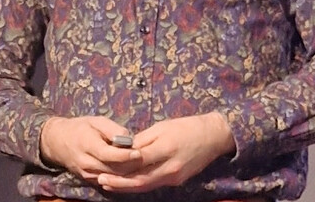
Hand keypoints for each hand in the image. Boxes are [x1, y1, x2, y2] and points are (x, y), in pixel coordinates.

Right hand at [39, 116, 142, 181]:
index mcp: (87, 144)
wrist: (57, 142)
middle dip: (130, 165)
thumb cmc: (79, 127)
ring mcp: (86, 173)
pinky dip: (119, 177)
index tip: (138, 152)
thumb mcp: (96, 121)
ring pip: (111, 177)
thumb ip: (112, 129)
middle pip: (112, 168)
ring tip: (140, 165)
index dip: (124, 155)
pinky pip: (107, 181)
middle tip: (145, 159)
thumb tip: (128, 138)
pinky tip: (130, 171)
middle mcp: (86, 162)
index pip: (108, 154)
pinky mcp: (88, 179)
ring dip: (126, 173)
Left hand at [97, 112, 235, 193]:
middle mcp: (170, 168)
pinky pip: (154, 184)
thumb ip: (142, 139)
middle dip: (118, 182)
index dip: (119, 165)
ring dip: (126, 187)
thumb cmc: (187, 127)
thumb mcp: (163, 127)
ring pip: (146, 186)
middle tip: (100, 180)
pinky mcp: (176, 181)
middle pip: (140, 180)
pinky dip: (138, 185)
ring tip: (108, 184)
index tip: (103, 165)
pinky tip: (127, 182)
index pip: (137, 160)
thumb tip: (123, 148)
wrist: (214, 137)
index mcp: (166, 149)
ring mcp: (174, 177)